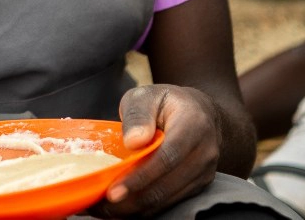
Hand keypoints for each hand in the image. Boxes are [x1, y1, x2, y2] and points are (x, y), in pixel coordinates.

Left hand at [90, 85, 219, 216]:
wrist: (200, 111)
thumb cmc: (166, 101)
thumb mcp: (147, 95)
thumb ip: (138, 114)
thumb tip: (132, 142)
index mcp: (194, 124)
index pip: (167, 158)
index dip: (140, 177)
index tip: (113, 191)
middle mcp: (204, 152)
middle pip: (166, 186)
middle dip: (131, 200)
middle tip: (100, 205)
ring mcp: (204, 173)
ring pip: (167, 200)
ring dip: (134, 209)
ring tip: (104, 208)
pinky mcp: (198, 186)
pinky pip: (169, 202)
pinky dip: (143, 208)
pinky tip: (121, 206)